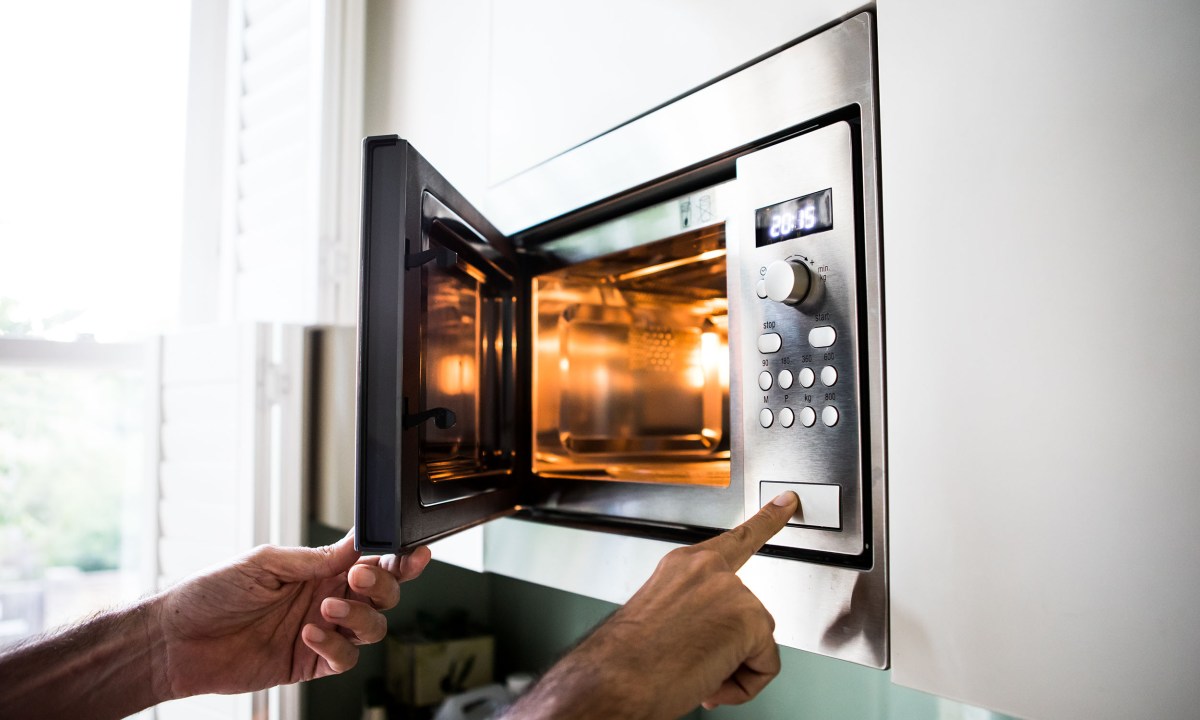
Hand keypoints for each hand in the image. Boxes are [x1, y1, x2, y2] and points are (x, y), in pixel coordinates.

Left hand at [152, 531, 430, 697]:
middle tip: (359, 577)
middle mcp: (325, 598)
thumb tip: (355, 547)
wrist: (175, 641)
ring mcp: (321, 632)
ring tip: (327, 609)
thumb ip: (314, 558)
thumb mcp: (264, 562)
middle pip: (383, 594)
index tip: (411, 554)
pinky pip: (344, 659)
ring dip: (359, 616)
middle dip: (383, 585)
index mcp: (318, 568)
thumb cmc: (210, 593)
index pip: (370, 560)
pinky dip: (334, 646)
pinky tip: (308, 635)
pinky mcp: (309, 663)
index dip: (397, 558)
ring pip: (372, 627)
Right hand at [506, 491, 798, 718]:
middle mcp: (708, 570)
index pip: (735, 539)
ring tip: (692, 673)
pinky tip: (711, 680)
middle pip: (749, 613)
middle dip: (731, 646)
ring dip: (731, 668)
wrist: (616, 680)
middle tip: (693, 663)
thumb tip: (715, 638)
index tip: (787, 501)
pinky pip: (766, 664)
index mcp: (683, 566)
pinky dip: (744, 685)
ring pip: (757, 642)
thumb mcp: (660, 619)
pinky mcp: (750, 617)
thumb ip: (695, 611)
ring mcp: (731, 590)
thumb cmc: (627, 660)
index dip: (767, 520)